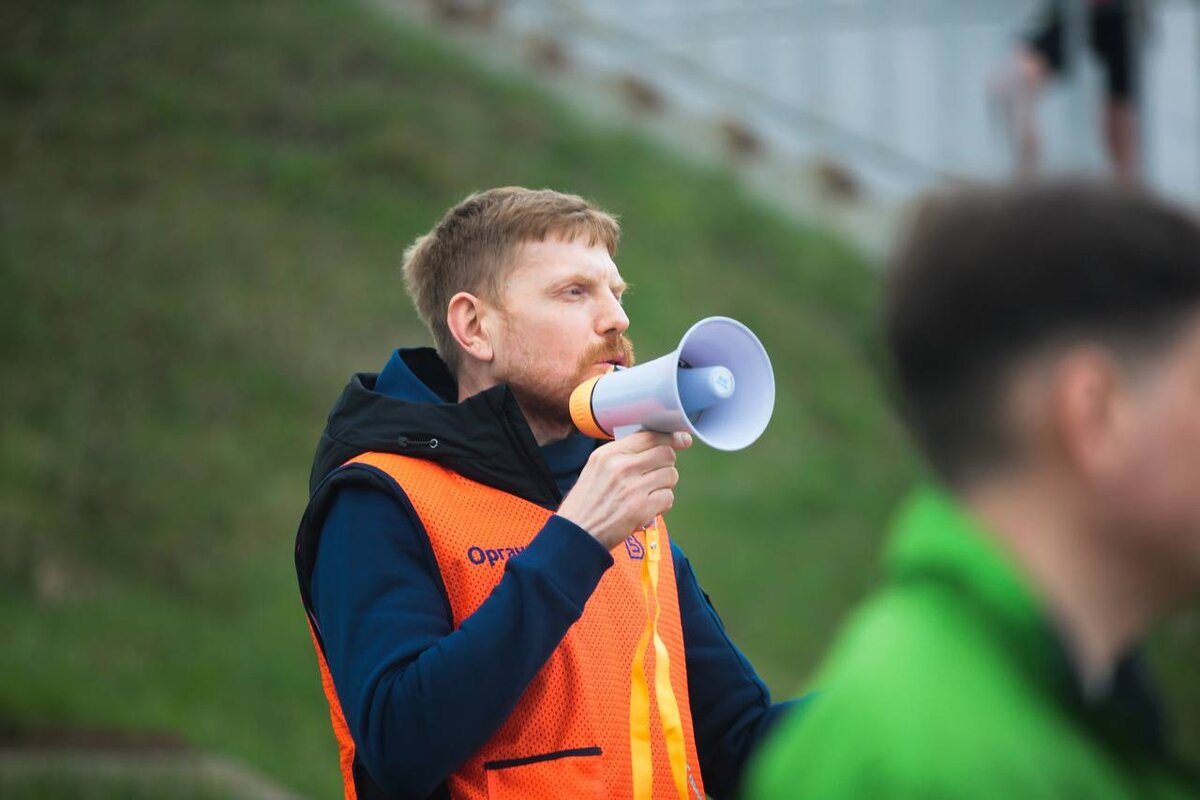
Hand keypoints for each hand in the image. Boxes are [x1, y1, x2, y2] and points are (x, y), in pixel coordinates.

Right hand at [557, 431, 692, 549]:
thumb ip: (622, 455)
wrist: (577, 534)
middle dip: (667, 465)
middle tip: (656, 475)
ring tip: (648, 494)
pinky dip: (662, 504)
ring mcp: (633, 487)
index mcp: (609, 454)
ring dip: (665, 486)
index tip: (682, 440)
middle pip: (666, 454)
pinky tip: (647, 508)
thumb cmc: (586, 502)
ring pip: (671, 475)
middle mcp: (621, 467)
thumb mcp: (596, 468)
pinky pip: (668, 497)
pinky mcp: (642, 508)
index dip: (670, 438)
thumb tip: (655, 445)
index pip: (649, 436)